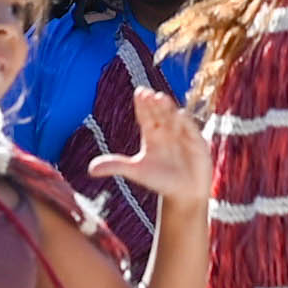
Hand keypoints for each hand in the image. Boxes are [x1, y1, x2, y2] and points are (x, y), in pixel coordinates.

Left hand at [102, 70, 201, 200]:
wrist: (184, 195)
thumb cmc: (160, 180)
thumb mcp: (136, 171)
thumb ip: (116, 166)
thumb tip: (90, 169)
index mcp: (151, 134)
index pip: (145, 116)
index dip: (142, 105)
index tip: (139, 93)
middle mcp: (167, 131)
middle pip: (159, 113)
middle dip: (154, 104)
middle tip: (148, 94)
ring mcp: (183, 135)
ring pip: (174, 118)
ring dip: (168, 109)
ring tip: (161, 98)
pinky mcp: (197, 143)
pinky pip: (190, 130)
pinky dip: (186, 123)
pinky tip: (180, 115)